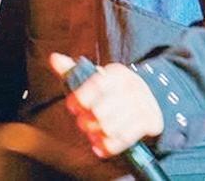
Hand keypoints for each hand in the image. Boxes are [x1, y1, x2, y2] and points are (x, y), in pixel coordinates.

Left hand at [49, 52, 164, 157]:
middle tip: (83, 124)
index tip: (72, 106)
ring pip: (110, 128)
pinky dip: (108, 146)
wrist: (149, 101)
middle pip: (100, 111)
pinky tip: (100, 146)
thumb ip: (73, 71)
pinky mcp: (150, 121)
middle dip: (86, 122)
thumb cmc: (112, 92)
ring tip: (92, 135)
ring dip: (96, 135)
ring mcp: (143, 104)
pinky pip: (124, 139)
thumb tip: (53, 58)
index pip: (96, 85)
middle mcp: (133, 86)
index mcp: (117, 73)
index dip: (80, 98)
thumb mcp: (95, 79)